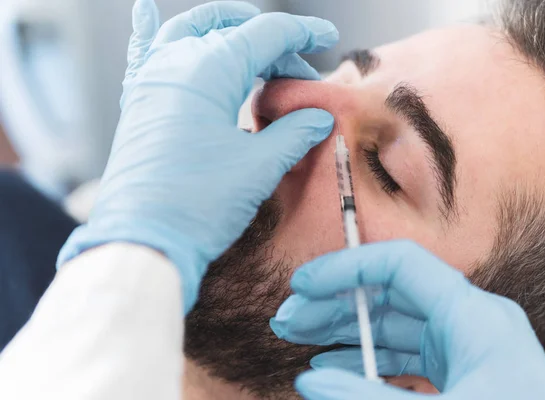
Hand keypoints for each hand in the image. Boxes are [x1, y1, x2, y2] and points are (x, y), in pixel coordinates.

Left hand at [57, 0, 338, 311]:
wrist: (145, 240)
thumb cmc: (200, 203)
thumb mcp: (261, 165)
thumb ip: (295, 132)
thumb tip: (319, 118)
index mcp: (209, 69)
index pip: (266, 32)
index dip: (302, 32)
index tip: (326, 37)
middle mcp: (175, 63)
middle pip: (234, 30)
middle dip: (272, 41)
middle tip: (299, 68)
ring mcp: (151, 79)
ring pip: (193, 32)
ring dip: (228, 30)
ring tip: (255, 42)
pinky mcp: (139, 101)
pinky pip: (147, 50)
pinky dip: (153, 29)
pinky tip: (145, 10)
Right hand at [270, 241, 544, 399]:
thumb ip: (368, 397)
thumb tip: (309, 382)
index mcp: (474, 315)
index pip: (399, 265)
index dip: (346, 268)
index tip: (303, 285)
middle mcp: (468, 322)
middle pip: (388, 294)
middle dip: (334, 303)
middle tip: (289, 319)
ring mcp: (463, 347)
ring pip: (391, 324)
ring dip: (344, 330)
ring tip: (301, 339)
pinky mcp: (458, 372)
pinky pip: (403, 354)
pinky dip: (366, 358)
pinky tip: (335, 366)